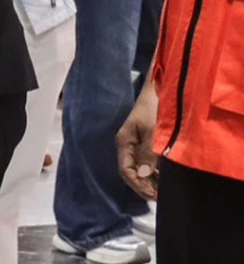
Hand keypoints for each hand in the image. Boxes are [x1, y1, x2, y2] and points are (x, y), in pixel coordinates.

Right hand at [117, 84, 160, 199]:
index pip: (125, 170)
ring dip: (149, 181)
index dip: (138, 185)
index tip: (154, 195)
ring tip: (163, 192)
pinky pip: (145, 162)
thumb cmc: (153, 108)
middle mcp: (127, 146)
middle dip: (144, 186)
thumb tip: (143, 173)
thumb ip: (148, 153)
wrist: (159, 90)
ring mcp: (135, 144)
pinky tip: (164, 178)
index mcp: (123, 142)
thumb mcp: (152, 131)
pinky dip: (153, 172)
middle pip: (130, 172)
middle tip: (161, 198)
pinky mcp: (144, 142)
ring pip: (138, 168)